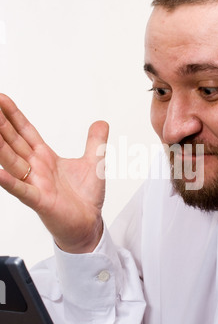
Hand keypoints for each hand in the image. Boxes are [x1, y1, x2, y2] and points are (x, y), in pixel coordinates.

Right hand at [0, 94, 107, 252]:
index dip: (14, 116)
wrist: (88, 224)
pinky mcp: (40, 201)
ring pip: (12, 161)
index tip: (2, 99)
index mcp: (45, 158)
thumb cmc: (85, 198)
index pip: (26, 132)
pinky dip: (10, 182)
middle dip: (1, 124)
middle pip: (14, 141)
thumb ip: (95, 142)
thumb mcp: (95, 163)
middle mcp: (36, 169)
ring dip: (0, 146)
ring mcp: (35, 184)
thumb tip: (102, 122)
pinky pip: (22, 190)